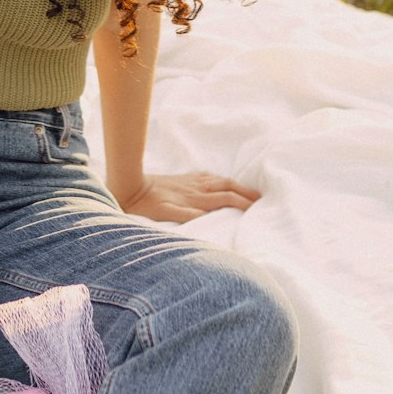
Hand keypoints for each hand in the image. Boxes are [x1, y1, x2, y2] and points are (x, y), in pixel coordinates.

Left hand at [116, 172, 260, 222]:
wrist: (129, 186)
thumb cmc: (147, 206)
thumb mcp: (166, 215)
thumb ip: (188, 216)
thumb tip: (209, 216)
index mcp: (196, 198)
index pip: (227, 199)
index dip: (243, 203)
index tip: (258, 209)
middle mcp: (196, 188)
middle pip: (228, 187)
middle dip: (246, 192)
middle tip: (262, 199)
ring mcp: (191, 181)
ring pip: (220, 180)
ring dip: (237, 185)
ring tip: (249, 192)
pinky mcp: (184, 179)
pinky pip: (208, 177)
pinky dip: (220, 180)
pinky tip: (222, 182)